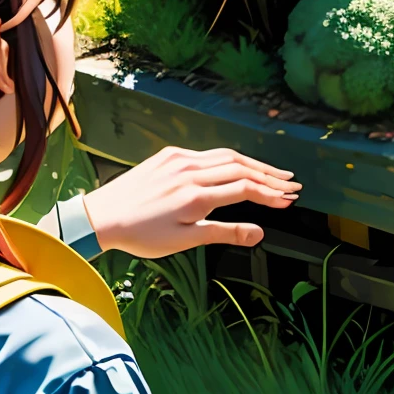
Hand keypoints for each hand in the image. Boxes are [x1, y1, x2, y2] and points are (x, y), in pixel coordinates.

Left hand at [80, 146, 299, 258]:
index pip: (246, 188)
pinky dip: (230, 159)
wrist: (100, 216)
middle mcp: (191, 171)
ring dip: (254, 164)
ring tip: (274, 174)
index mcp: (196, 195)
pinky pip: (208, 153)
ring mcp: (180, 159)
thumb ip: (225, 232)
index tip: (289, 200)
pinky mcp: (169, 155)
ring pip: (227, 156)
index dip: (271, 194)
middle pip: (242, 167)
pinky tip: (239, 165)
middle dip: (271, 176)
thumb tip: (259, 233)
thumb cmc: (141, 234)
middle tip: (293, 185)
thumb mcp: (185, 240)